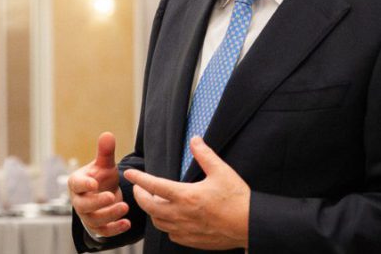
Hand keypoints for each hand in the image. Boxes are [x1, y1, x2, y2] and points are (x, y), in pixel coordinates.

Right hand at [67, 132, 129, 237]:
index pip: (76, 184)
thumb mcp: (104, 165)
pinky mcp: (97, 226)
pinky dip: (115, 229)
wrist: (104, 194)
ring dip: (109, 215)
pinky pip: (103, 231)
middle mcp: (79, 201)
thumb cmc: (101, 178)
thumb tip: (108, 134)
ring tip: (125, 207)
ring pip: (94, 219)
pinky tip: (127, 223)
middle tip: (112, 196)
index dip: (84, 184)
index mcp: (77, 183)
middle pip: (83, 205)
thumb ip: (105, 152)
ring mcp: (87, 215)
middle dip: (97, 202)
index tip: (94, 183)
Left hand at [123, 136, 248, 249]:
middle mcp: (181, 214)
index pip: (153, 186)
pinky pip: (171, 234)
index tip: (129, 173)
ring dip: (152, 211)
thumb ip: (205, 154)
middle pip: (149, 206)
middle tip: (139, 188)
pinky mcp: (192, 240)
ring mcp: (185, 230)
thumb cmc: (237, 199)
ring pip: (158, 222)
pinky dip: (166, 225)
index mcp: (186, 196)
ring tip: (154, 201)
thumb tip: (195, 139)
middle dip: (140, 195)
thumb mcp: (222, 171)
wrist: (251, 225)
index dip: (139, 178)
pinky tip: (170, 218)